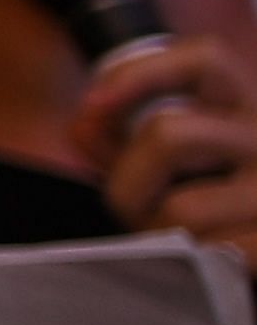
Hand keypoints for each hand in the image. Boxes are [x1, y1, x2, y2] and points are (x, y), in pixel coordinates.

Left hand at [74, 34, 256, 257]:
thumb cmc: (212, 210)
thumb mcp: (167, 166)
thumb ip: (122, 140)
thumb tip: (85, 126)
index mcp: (248, 107)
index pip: (207, 58)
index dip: (140, 74)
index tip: (92, 106)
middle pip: (169, 134)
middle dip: (127, 183)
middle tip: (135, 212)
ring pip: (180, 207)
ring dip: (158, 234)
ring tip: (177, 241)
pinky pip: (204, 255)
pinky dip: (188, 266)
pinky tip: (203, 262)